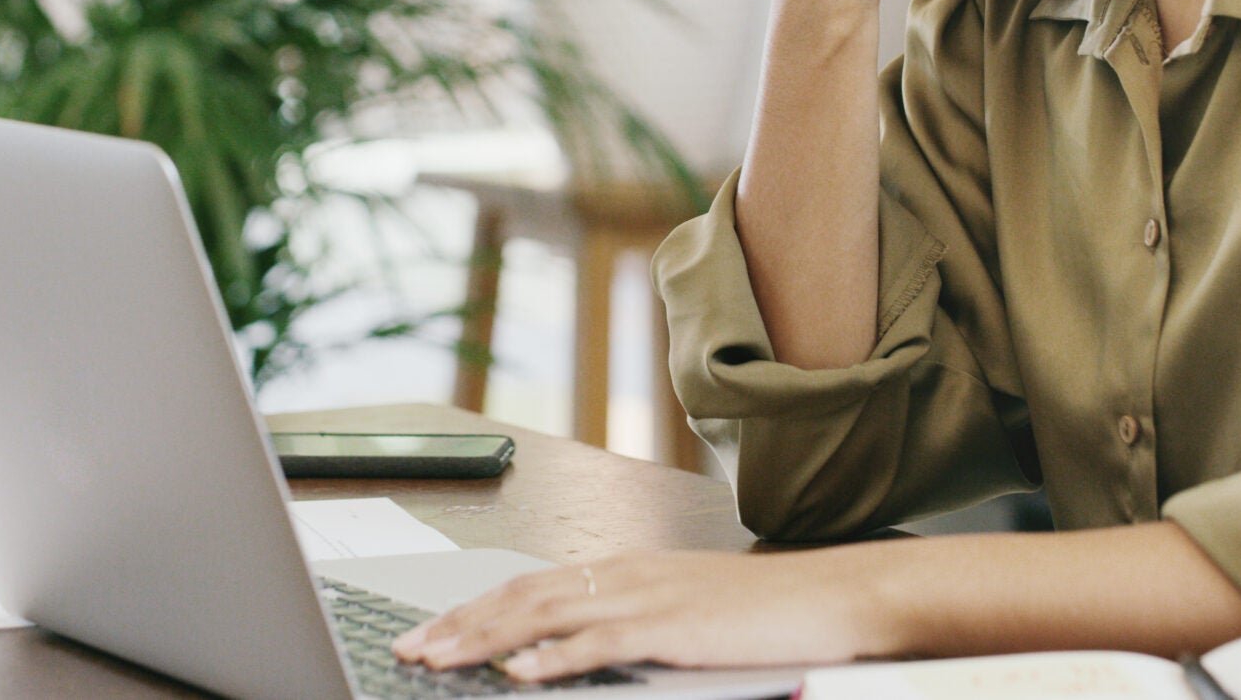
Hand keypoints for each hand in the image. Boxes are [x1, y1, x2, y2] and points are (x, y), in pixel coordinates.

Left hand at [390, 548, 894, 682]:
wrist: (830, 597)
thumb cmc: (762, 613)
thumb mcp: (680, 612)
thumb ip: (623, 626)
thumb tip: (561, 652)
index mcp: (622, 569)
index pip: (528, 587)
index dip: (471, 610)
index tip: (428, 632)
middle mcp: (624, 574)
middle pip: (522, 596)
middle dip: (458, 624)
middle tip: (410, 649)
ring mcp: (647, 596)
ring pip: (546, 614)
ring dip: (485, 638)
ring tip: (440, 658)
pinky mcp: (673, 626)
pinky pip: (602, 640)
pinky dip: (556, 656)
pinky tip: (522, 671)